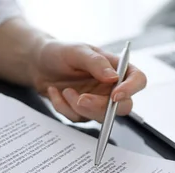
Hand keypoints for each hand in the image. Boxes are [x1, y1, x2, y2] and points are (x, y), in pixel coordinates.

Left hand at [30, 40, 146, 122]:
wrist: (37, 64)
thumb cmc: (59, 52)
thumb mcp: (76, 51)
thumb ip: (96, 63)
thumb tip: (114, 77)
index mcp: (116, 68)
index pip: (137, 80)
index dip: (131, 89)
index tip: (115, 95)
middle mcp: (111, 87)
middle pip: (122, 107)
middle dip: (100, 107)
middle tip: (81, 99)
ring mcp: (98, 101)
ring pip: (100, 117)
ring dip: (78, 107)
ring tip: (64, 90)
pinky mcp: (84, 111)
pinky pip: (79, 118)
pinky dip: (64, 108)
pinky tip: (55, 93)